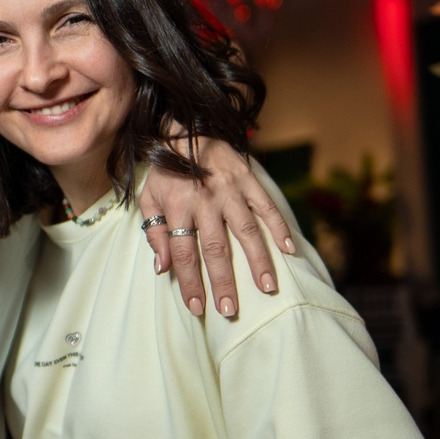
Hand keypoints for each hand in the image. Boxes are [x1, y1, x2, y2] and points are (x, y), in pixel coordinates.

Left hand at [140, 139, 294, 318]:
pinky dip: (279, 228)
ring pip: (246, 231)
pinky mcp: (249, 180)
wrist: (186, 128)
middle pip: (216, 248)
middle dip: (223, 281)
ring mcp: (230, 190)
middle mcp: (206, 200)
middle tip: (231, 310)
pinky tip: (289, 250)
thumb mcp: (149, 198)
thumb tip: (162, 268)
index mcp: (179, 206)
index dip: (190, 282)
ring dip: (258, 261)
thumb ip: (155, 232)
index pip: (183, 253)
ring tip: (267, 288)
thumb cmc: (167, 171)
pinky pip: (267, 207)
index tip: (197, 307)